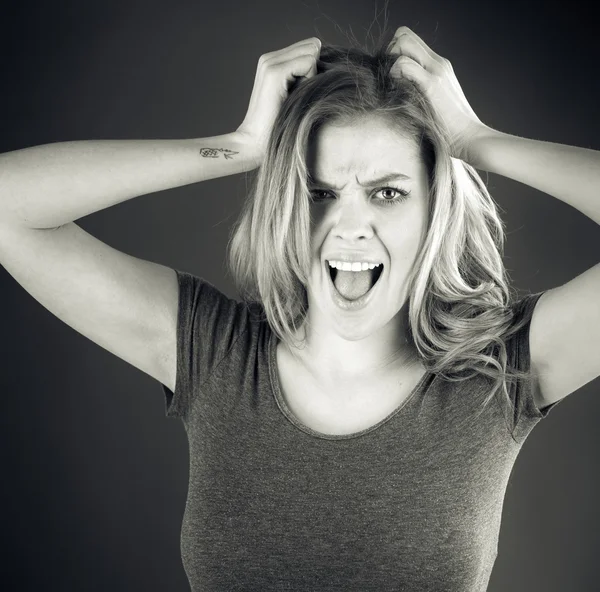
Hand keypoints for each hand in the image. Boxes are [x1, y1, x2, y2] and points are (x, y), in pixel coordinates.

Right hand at [236, 38, 320, 167]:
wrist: (255, 144)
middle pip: (312, 46)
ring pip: (311, 52)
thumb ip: (306, 77)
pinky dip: (309, 80)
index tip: (302, 92)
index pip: (308, 47)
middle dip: (314, 69)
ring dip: (311, 76)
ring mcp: (270, 62)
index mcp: (273, 62)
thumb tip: (328, 64)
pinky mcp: (274, 71)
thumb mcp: (294, 98)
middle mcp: (269, 58)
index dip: (314, 68)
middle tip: (299, 96)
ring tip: (295, 98)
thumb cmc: (278, 128)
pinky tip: (295, 97)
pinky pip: (309, 61)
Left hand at [387, 26, 490, 161]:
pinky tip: (397, 88)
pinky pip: (404, 64)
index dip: (395, 51)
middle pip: (404, 34)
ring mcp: (436, 71)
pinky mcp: (432, 84)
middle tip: (389, 76)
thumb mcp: (433, 102)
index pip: (410, 39)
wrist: (469, 137)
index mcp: (438, 65)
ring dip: (391, 60)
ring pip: (403, 42)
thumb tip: (397, 89)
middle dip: (390, 51)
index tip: (392, 73)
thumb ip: (419, 89)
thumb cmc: (449, 128)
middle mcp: (438, 63)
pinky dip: (395, 72)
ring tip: (393, 82)